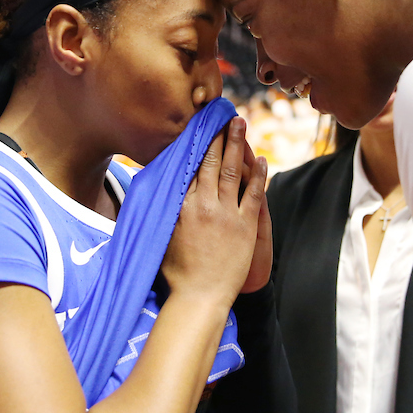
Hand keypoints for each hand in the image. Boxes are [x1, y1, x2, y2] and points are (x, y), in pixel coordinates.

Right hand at [163, 117, 267, 308]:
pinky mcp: (245, 226)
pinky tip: (261, 159)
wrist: (199, 297)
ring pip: (233, 171)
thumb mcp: (162, 236)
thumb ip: (163, 211)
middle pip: (212, 162)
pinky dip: (258, 175)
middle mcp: (203, 205)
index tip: (201, 127)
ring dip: (238, 145)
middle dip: (218, 136)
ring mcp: (226, 214)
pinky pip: (253, 194)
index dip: (198, 145)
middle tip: (223, 115)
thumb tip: (151, 191)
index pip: (191, 167)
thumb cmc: (176, 273)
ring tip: (241, 124)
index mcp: (182, 206)